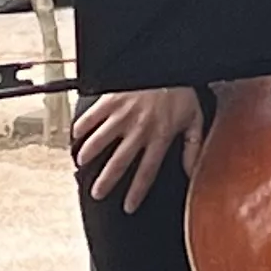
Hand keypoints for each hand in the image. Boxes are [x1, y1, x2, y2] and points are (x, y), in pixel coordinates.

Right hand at [71, 85, 206, 210]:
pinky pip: (92, 116)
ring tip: (80, 165)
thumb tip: (193, 172)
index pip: (147, 172)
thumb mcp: (195, 120)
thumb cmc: (181, 92)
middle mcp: (140, 129)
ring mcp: (123, 114)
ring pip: (101, 140)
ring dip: (89, 154)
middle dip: (106, 181)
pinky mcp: (112, 99)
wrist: (169, 64)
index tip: (128, 206)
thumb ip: (193, 148)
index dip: (137, 192)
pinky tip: (75, 135)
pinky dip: (82, 126)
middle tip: (97, 193)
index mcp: (160, 137)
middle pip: (119, 162)